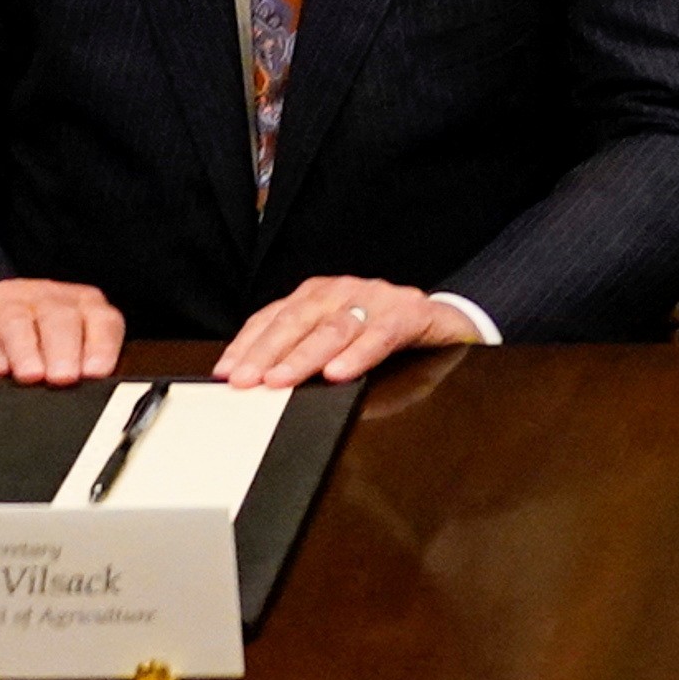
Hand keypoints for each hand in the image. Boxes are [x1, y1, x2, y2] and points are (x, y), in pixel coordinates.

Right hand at [0, 279, 126, 384]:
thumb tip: (99, 399)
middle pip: (59, 317)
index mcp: (80, 305)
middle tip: (63, 379)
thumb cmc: (36, 336)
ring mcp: (4, 301)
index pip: (101, 320)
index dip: (101, 345)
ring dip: (25, 349)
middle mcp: (45, 298)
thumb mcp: (69, 346)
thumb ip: (85, 367)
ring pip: (17, 320)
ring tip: (31, 377)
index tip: (96, 373)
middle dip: (63, 349)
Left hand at [214, 277, 480, 387]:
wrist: (452, 324)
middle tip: (245, 380)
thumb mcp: (341, 349)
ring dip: (304, 356)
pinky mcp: (412, 312)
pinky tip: (339, 373)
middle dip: (268, 352)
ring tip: (281, 380)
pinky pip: (382, 333)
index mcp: (321, 297)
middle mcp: (345, 291)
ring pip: (335, 326)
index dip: (248, 344)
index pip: (275, 317)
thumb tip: (265, 388)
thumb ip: (308, 358)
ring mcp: (379, 298)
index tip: (226, 372)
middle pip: (298, 319)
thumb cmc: (388, 338)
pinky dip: (358, 354)